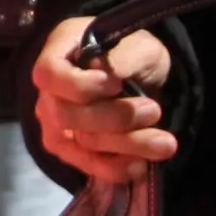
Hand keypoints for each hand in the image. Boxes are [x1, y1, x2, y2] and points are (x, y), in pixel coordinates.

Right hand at [32, 17, 174, 185]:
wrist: (142, 76)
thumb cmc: (134, 53)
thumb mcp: (137, 47)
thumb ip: (120, 60)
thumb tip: (103, 72)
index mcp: (58, 54)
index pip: (49, 75)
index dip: (80, 86)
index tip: (116, 84)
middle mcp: (49, 94)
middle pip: (66, 116)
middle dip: (114, 117)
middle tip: (154, 110)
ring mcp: (57, 126)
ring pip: (83, 144)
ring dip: (128, 144)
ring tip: (166, 142)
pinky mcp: (73, 152)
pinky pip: (90, 166)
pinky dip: (118, 168)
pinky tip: (143, 164)